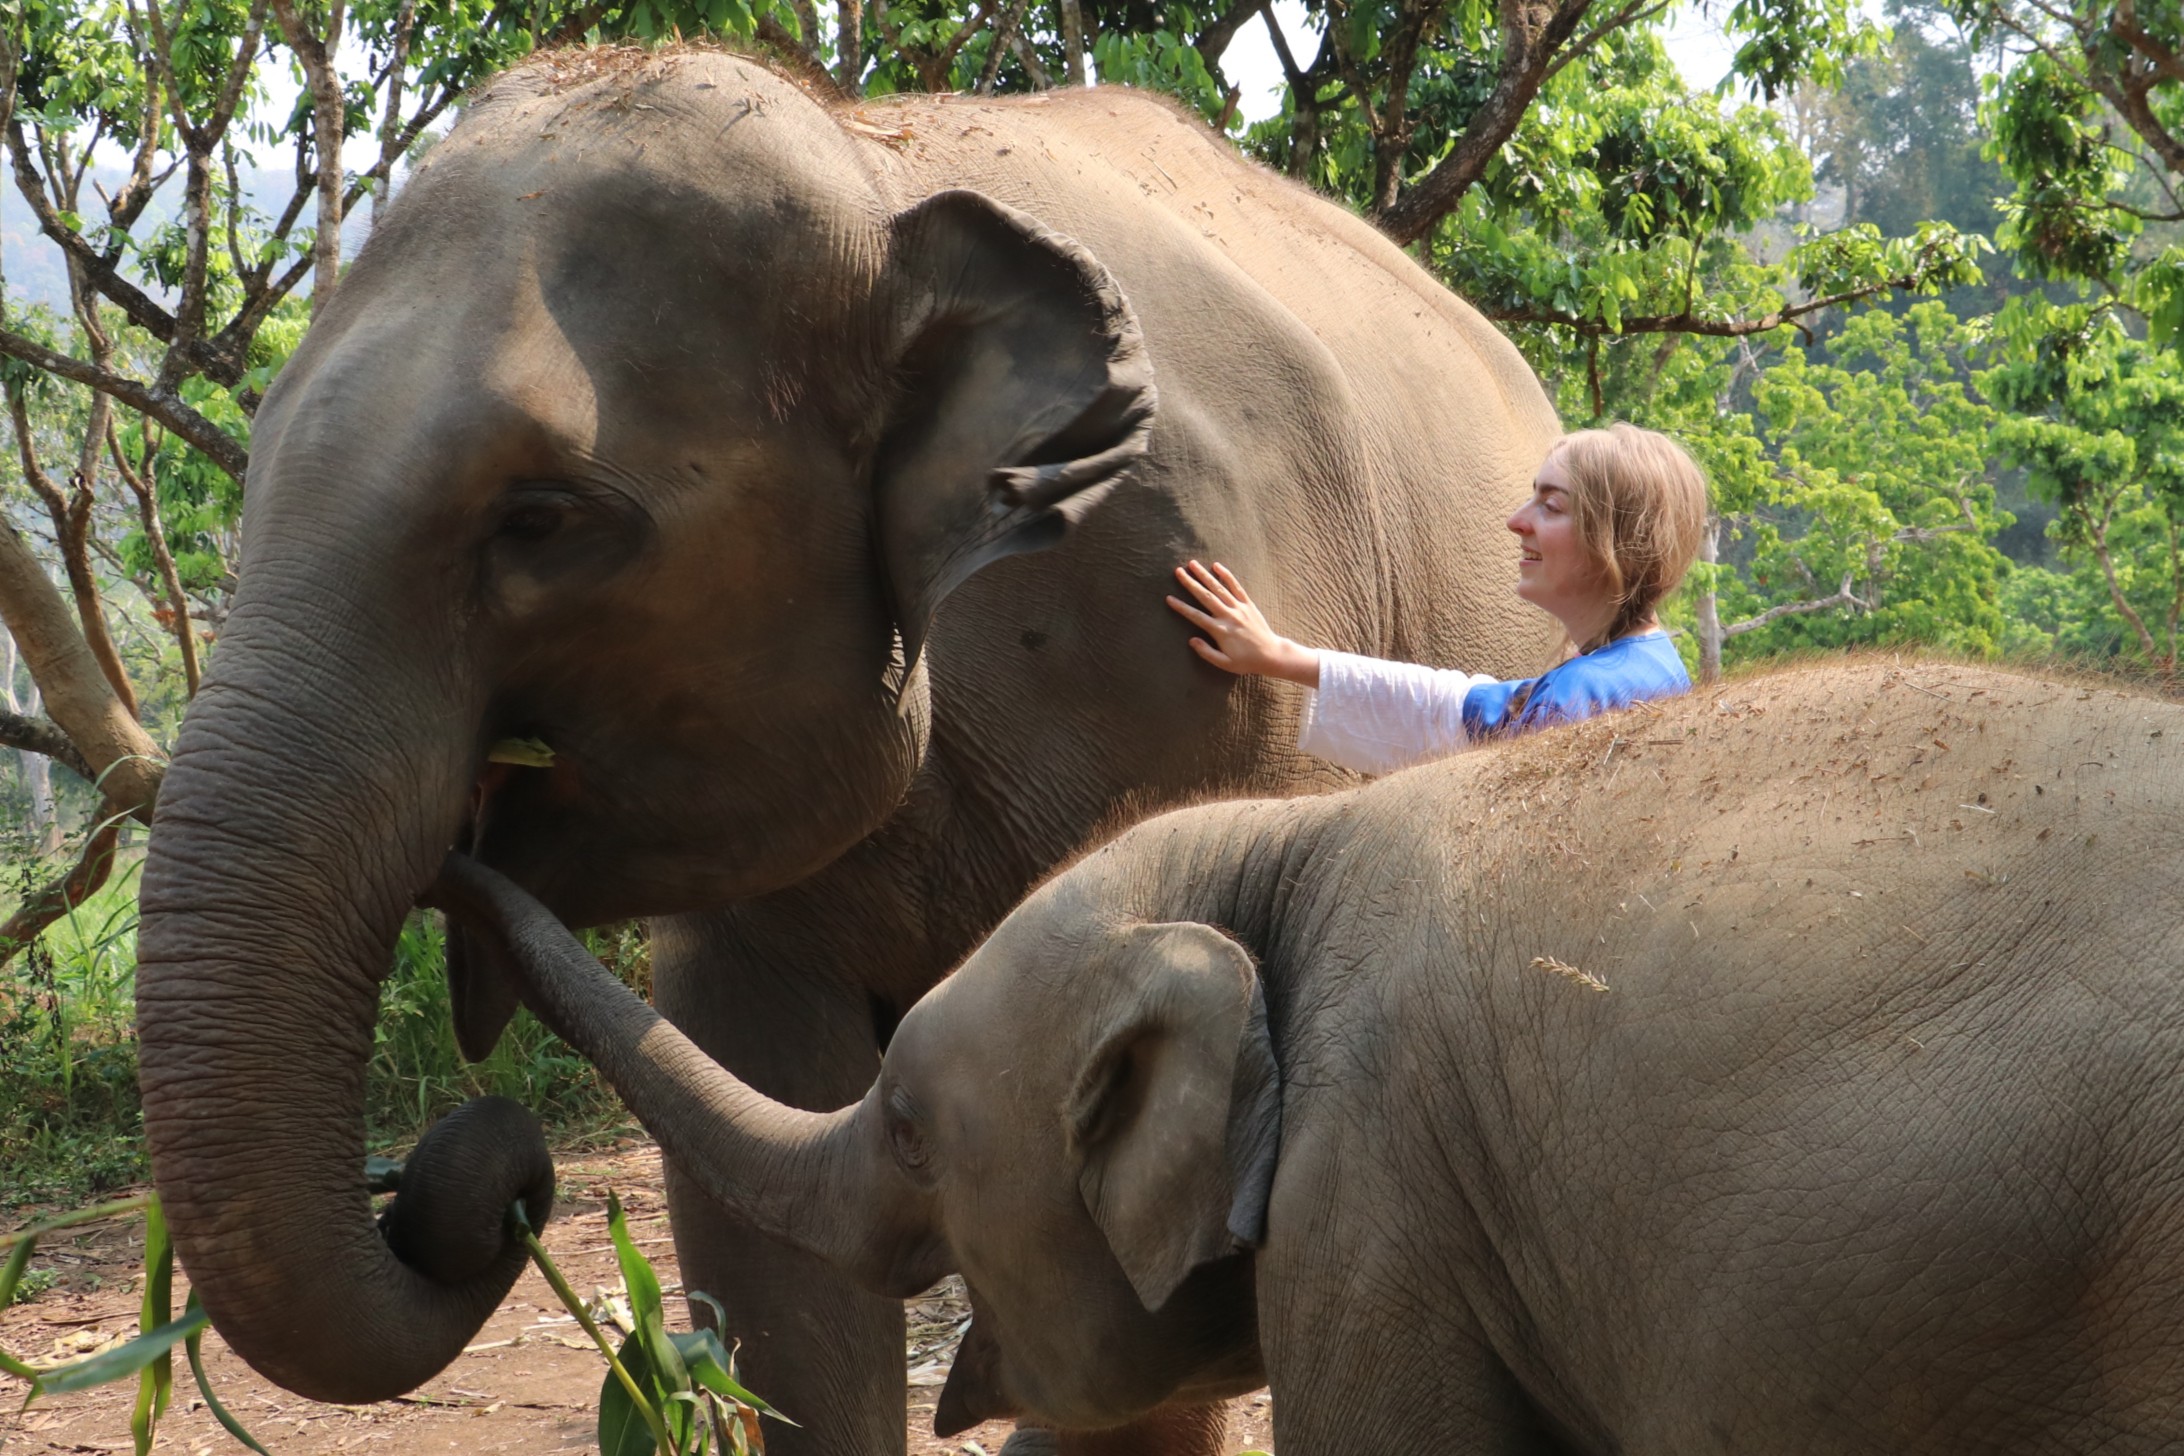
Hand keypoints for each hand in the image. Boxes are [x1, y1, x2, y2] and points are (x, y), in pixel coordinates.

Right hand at [1165, 560, 1319, 685]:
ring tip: (1192, 564)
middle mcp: (1228, 616)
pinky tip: (1217, 566)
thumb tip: (1191, 640)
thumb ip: (1207, 652)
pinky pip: (1236, 587)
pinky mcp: (1248, 604)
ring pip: (1219, 588)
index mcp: (1220, 630)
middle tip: (1178, 572)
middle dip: (1191, 583)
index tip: (1169, 598)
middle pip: (1205, 596)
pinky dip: (1226, 575)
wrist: (1271, 654)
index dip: (1181, 607)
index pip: (1196, 616)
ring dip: (1205, 575)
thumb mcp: (1224, 663)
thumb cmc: (1246, 661)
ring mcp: (1239, 608)